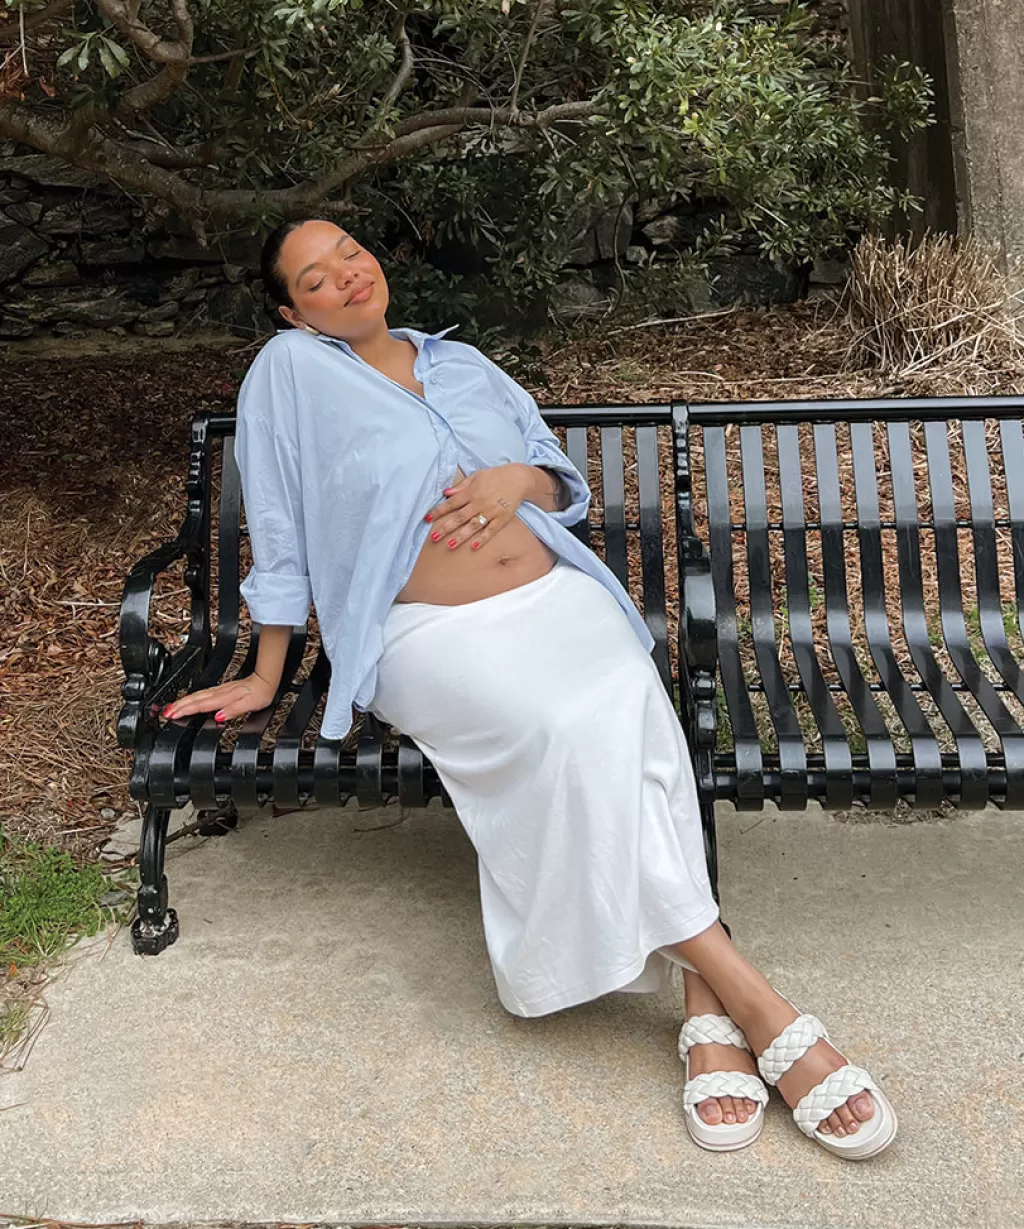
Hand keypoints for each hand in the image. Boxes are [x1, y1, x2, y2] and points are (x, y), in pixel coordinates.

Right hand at [160, 672, 276, 723]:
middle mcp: (219, 693)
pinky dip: (192, 698)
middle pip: (195, 699)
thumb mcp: (250, 705)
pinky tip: (189, 700)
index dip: (185, 710)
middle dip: (178, 706)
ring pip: (197, 695)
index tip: (172, 714)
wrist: (266, 680)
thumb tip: (219, 717)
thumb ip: (233, 710)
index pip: (201, 705)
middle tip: (165, 712)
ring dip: (183, 701)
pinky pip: (202, 694)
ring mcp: (219, 690)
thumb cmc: (260, 693)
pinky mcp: (222, 689)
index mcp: (224, 697)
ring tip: (171, 707)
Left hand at [424, 463, 534, 550]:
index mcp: (471, 492)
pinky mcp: (502, 518)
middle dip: (446, 527)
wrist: (518, 478)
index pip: (451, 503)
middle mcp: (479, 503)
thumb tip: (445, 492)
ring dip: (461, 536)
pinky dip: (483, 538)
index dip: (438, 511)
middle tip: (434, 538)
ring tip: (450, 545)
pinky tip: (474, 546)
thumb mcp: (476, 476)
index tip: (427, 519)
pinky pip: (491, 530)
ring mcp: (491, 511)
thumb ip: (461, 486)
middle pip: (460, 517)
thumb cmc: (495, 476)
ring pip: (473, 525)